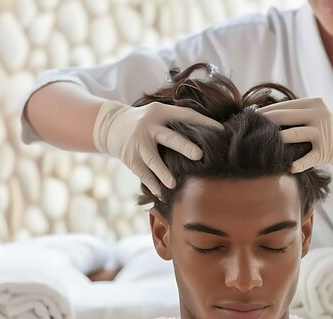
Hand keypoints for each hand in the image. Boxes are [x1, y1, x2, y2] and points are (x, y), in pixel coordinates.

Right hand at [93, 100, 222, 196]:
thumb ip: (177, 121)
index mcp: (161, 112)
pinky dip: (152, 184)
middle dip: (183, 146)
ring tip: (173, 184)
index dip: (203, 123)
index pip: (185, 115)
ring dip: (163, 173)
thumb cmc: (146, 122)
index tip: (221, 131)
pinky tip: (161, 194)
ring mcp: (138, 143)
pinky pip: (143, 173)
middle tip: (199, 155)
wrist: (111, 124)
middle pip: (169, 137)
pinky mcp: (130, 157)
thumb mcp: (159, 113)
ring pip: (153, 159)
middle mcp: (149, 126)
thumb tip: (208, 133)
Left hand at [256, 97, 332, 176]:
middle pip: (286, 117)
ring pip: (294, 134)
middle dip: (265, 122)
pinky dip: (297, 164)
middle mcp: (319, 115)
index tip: (249, 116)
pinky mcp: (326, 151)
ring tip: (261, 143)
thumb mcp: (315, 113)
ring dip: (276, 139)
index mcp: (313, 103)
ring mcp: (323, 133)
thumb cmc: (325, 127)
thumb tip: (262, 115)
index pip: (284, 106)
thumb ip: (295, 113)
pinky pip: (308, 158)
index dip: (265, 111)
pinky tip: (288, 167)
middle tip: (248, 127)